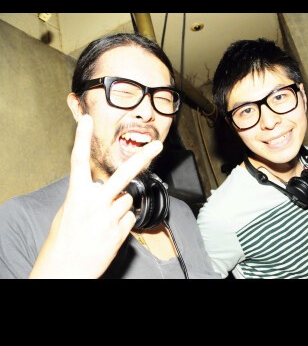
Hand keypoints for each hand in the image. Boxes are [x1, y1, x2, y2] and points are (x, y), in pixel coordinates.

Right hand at [29, 114, 162, 278]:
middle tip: (158, 144)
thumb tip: (100, 186)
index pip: (78, 162)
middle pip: (123, 175)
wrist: (65, 271)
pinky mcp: (121, 231)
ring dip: (120, 205)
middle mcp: (95, 203)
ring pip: (127, 199)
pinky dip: (123, 220)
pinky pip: (130, 216)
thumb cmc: (64, 240)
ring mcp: (109, 218)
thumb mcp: (68, 211)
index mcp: (76, 196)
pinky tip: (110, 230)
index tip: (86, 121)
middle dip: (142, 157)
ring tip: (104, 220)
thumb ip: (84, 195)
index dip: (81, 139)